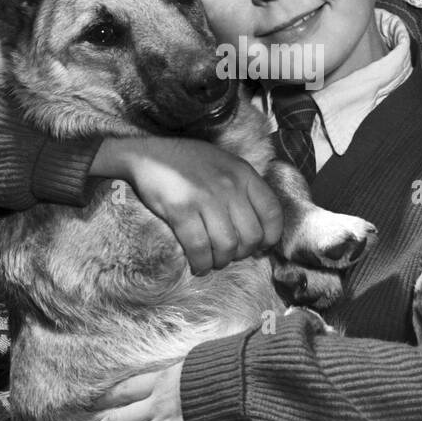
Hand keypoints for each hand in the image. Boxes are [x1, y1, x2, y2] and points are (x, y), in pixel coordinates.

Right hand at [93, 136, 282, 274]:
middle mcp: (229, 185)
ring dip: (221, 261)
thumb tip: (260, 230)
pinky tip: (198, 266)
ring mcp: (206, 198)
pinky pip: (199, 248)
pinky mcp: (181, 210)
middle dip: (242, 254)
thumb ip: (244, 189)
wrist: (148, 154)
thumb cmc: (189, 162)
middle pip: (251, 236)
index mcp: (244, 173)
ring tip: (212, 261)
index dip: (270, 237)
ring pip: (227, 246)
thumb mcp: (225, 165)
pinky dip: (201, 264)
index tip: (259, 247)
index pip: (273, 213)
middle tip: (229, 254)